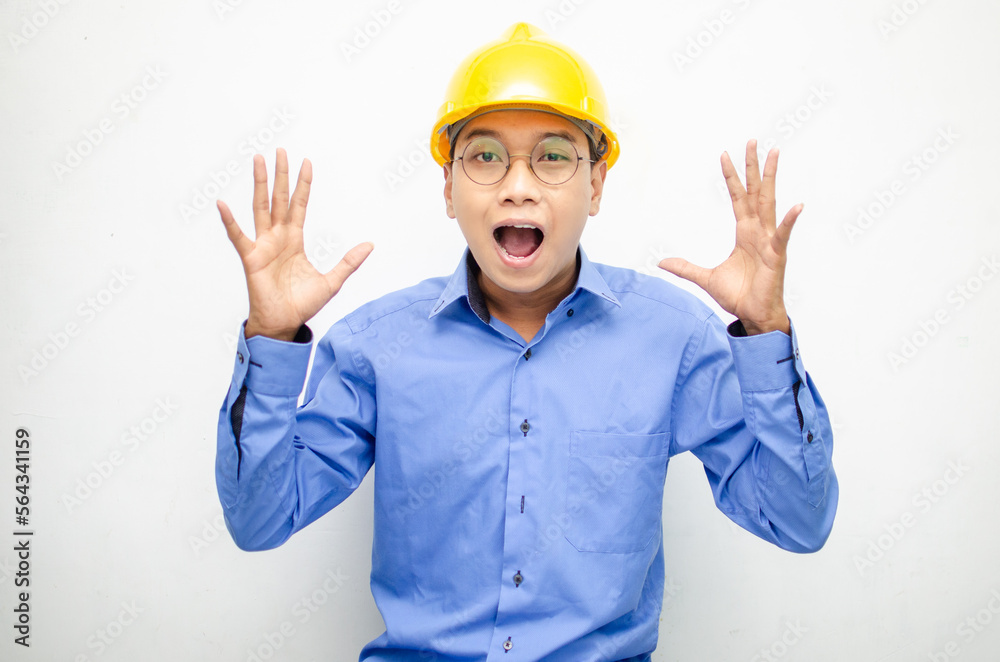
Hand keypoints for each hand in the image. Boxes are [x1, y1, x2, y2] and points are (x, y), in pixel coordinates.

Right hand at [217, 148, 372, 340]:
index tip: (306, 162)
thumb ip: (349, 262)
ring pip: (260, 207)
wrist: (284, 323)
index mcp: (294, 240)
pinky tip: (223, 204)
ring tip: (257, 160)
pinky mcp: (251, 258)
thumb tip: (369, 245)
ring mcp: (263, 246)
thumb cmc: (302, 304)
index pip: (299, 205)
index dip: (303, 185)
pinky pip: (238, 237)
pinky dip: (230, 221)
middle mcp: (277, 238)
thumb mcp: (332, 281)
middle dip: (280, 175)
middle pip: (279, 199)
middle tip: (280, 150)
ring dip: (259, 184)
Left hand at [659, 139, 800, 334]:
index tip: (726, 155)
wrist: (753, 316)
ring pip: (769, 203)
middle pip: (755, 192)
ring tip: (774, 155)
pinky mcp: (776, 256)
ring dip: (771, 178)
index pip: (738, 198)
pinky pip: (782, 235)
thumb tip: (663, 262)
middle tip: (752, 141)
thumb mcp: (706, 278)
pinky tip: (796, 206)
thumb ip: (685, 268)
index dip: (732, 177)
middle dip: (753, 167)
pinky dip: (789, 221)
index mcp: (745, 233)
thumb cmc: (739, 296)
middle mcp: (758, 232)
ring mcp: (769, 242)